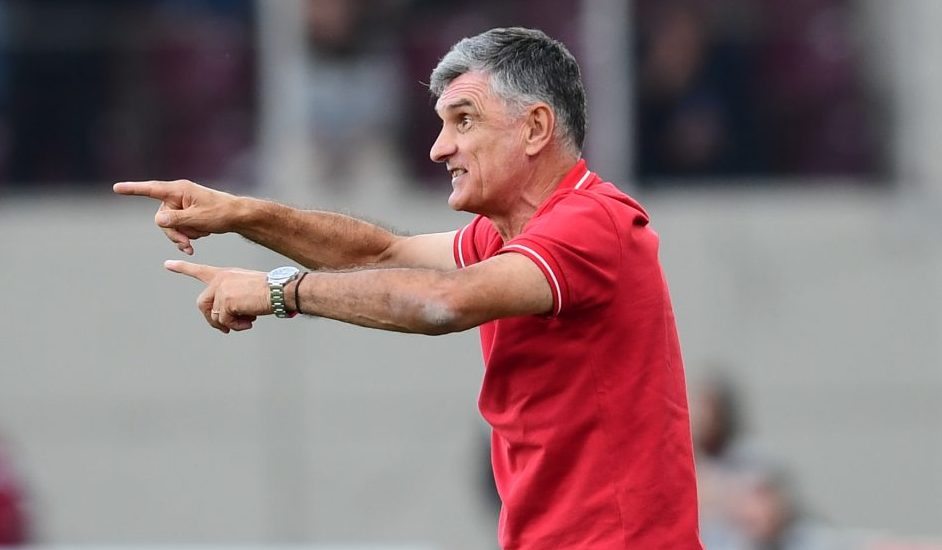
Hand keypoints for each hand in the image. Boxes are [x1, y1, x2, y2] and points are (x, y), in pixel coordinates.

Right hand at [113, 179, 237, 254]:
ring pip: (170, 226)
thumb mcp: (197, 219)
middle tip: (188, 245)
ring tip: (200, 237)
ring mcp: (183, 205)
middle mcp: (178, 195)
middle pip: (161, 218)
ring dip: (183, 235)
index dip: (133, 190)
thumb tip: (158, 220)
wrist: (238, 217)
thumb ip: (176, 220)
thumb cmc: (221, 213)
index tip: (117, 188)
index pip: (151, 189)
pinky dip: (188, 234)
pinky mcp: (187, 213)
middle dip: (173, 233)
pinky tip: (202, 234)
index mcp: (179, 190)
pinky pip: (179, 228)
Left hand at [164, 260, 269, 333]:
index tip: (167, 264)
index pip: (199, 270)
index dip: (182, 268)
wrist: (279, 289)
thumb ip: (230, 299)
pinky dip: (236, 326)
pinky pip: (224, 321)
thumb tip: (223, 321)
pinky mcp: (226, 301)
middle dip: (212, 320)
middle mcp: (220, 280)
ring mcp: (221, 290)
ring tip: (246, 322)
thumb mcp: (245, 289)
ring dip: (229, 324)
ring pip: (214, 315)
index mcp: (224, 274)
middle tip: (226, 328)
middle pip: (202, 304)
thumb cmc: (269, 290)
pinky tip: (249, 321)